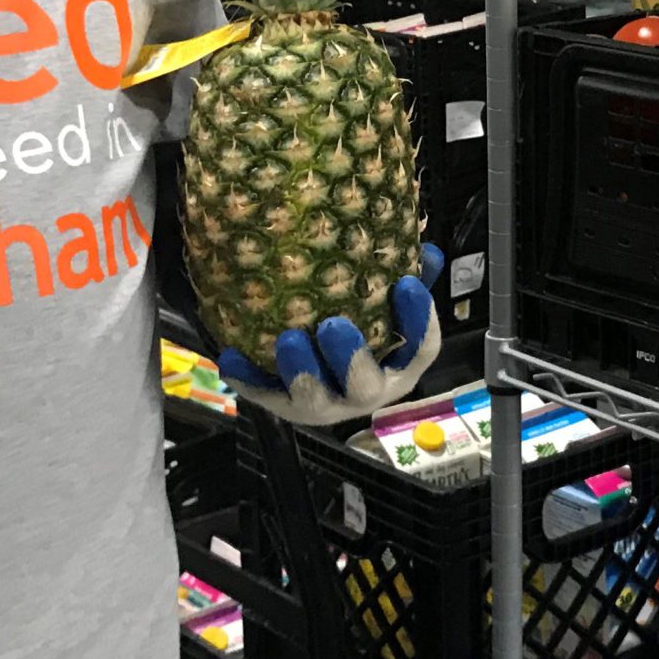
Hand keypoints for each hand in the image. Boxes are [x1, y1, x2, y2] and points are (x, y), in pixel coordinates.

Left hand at [216, 245, 443, 426]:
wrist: (317, 376)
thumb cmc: (363, 330)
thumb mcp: (388, 308)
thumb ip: (409, 279)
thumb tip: (426, 250)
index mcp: (398, 367)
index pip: (420, 350)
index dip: (418, 320)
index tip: (406, 283)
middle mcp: (364, 393)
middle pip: (363, 385)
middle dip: (349, 358)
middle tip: (333, 325)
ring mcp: (324, 405)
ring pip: (314, 400)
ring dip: (301, 371)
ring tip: (286, 338)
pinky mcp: (284, 407)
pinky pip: (264, 396)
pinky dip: (248, 377)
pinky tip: (231, 353)